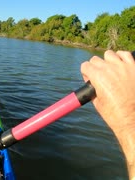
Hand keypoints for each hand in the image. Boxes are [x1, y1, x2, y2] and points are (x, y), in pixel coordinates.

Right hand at [81, 50, 134, 178]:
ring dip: (108, 61)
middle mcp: (110, 69)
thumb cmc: (115, 114)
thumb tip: (92, 83)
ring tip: (111, 70)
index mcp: (98, 77)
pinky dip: (121, 57)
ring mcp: (124, 67)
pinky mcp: (134, 67)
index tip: (89, 79)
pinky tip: (121, 66)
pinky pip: (125, 54)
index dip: (85, 73)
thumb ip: (93, 88)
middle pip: (96, 59)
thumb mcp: (97, 103)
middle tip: (99, 77)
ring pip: (109, 54)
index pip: (85, 66)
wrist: (133, 119)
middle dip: (95, 67)